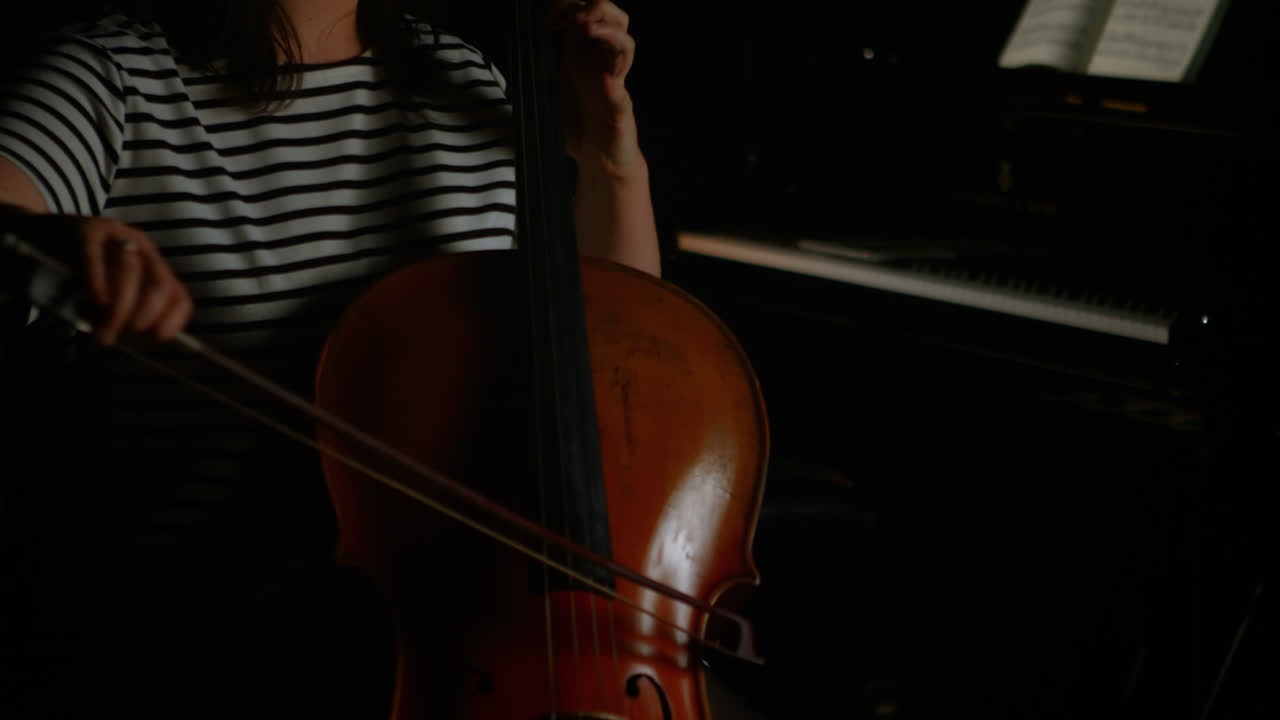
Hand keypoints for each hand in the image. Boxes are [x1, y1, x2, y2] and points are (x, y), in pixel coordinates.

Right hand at [74, 217, 191, 344]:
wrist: (37, 234)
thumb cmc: (75, 272)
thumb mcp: (109, 292)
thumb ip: (125, 313)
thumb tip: (136, 342)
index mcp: (154, 267)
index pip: (179, 298)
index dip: (168, 324)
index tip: (147, 341)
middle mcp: (141, 248)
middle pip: (158, 286)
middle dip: (142, 319)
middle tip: (120, 339)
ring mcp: (116, 235)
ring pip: (129, 272)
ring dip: (118, 310)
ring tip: (101, 334)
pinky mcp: (85, 230)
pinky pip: (94, 256)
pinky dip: (98, 283)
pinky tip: (95, 302)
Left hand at [549, 0, 640, 177]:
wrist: (596, 158)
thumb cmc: (578, 123)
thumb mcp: (554, 83)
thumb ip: (545, 59)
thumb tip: (527, 36)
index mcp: (586, 54)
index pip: (589, 13)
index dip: (570, 6)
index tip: (549, 19)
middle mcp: (603, 64)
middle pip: (616, 19)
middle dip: (596, 9)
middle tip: (576, 18)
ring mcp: (614, 85)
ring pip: (626, 45)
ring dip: (608, 32)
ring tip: (587, 30)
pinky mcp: (619, 111)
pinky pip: (621, 94)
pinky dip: (612, 85)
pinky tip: (603, 81)